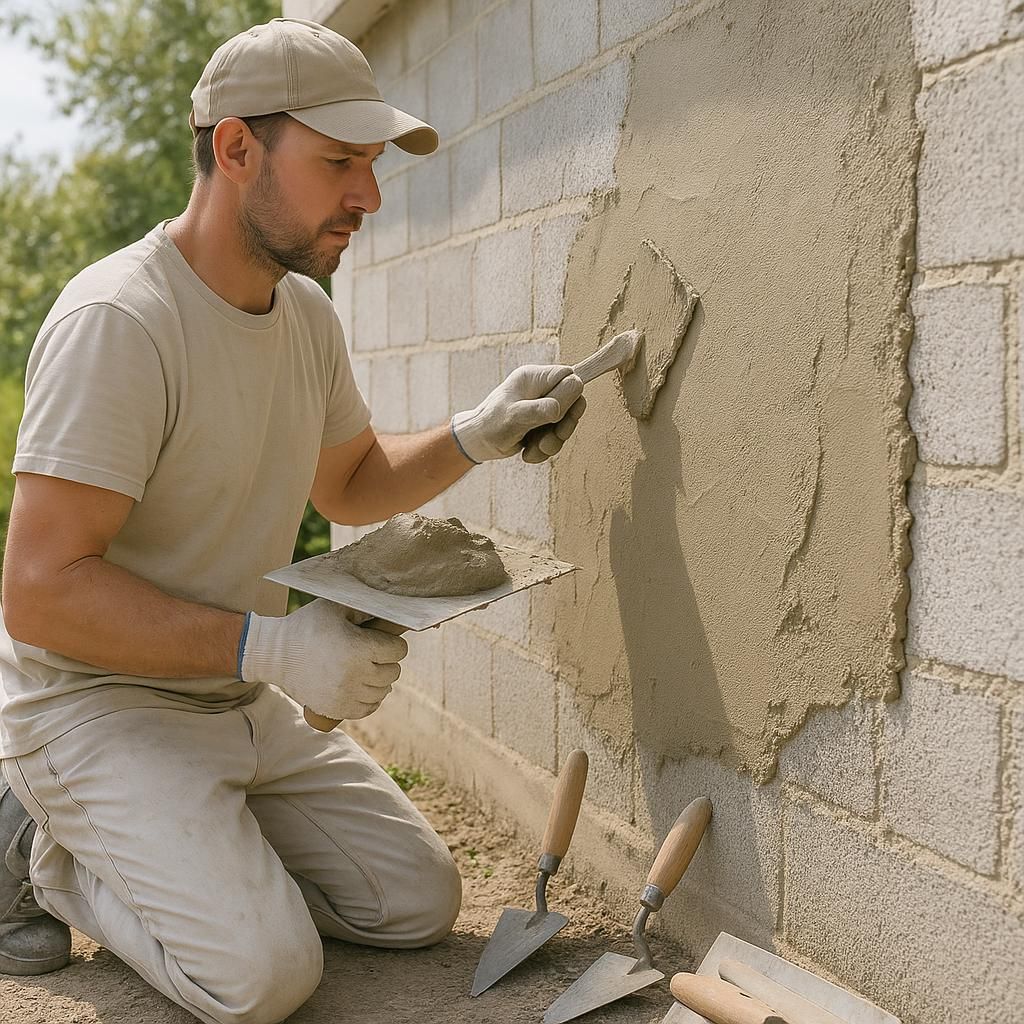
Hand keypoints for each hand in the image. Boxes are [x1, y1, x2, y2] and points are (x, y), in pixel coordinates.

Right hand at [239, 599, 407, 720]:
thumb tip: (394, 611)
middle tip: (369, 653)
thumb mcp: (336, 607)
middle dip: (386, 660)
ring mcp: (345, 695)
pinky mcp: (337, 709)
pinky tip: (362, 686)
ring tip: (363, 668)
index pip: (398, 650)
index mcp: (357, 647)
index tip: (379, 639)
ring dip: (379, 680)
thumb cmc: (308, 626)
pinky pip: (369, 708)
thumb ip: (365, 607)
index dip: (392, 642)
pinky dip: (370, 698)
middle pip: (393, 671)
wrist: (276, 655)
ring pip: (383, 691)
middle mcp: (354, 674)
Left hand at [450, 364, 585, 463]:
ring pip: (565, 423)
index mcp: (533, 378)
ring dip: (552, 442)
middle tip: (547, 440)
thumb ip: (538, 410)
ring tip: (533, 449)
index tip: (558, 416)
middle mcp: (540, 390)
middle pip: (573, 402)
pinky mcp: (542, 423)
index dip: (570, 397)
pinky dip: (544, 449)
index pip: (568, 376)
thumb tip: (560, 407)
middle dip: (562, 427)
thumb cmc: (490, 425)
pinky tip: (528, 453)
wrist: (476, 443)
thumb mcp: (514, 417)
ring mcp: (542, 406)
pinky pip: (556, 436)